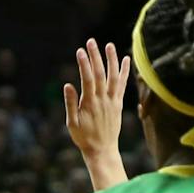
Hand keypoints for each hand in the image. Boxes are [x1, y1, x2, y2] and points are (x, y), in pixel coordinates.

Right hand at [63, 38, 130, 190]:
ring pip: (113, 76)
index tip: (80, 51)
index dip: (84, 64)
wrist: (102, 150)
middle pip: (101, 74)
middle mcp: (103, 100)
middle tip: (91, 42)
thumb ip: (71, 104)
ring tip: (108, 45)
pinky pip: (123, 85)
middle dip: (96, 57)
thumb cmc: (84, 138)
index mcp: (90, 104)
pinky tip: (125, 59)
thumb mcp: (72, 123)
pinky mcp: (119, 103)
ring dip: (112, 60)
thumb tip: (68, 85)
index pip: (88, 79)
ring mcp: (113, 101)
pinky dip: (124, 72)